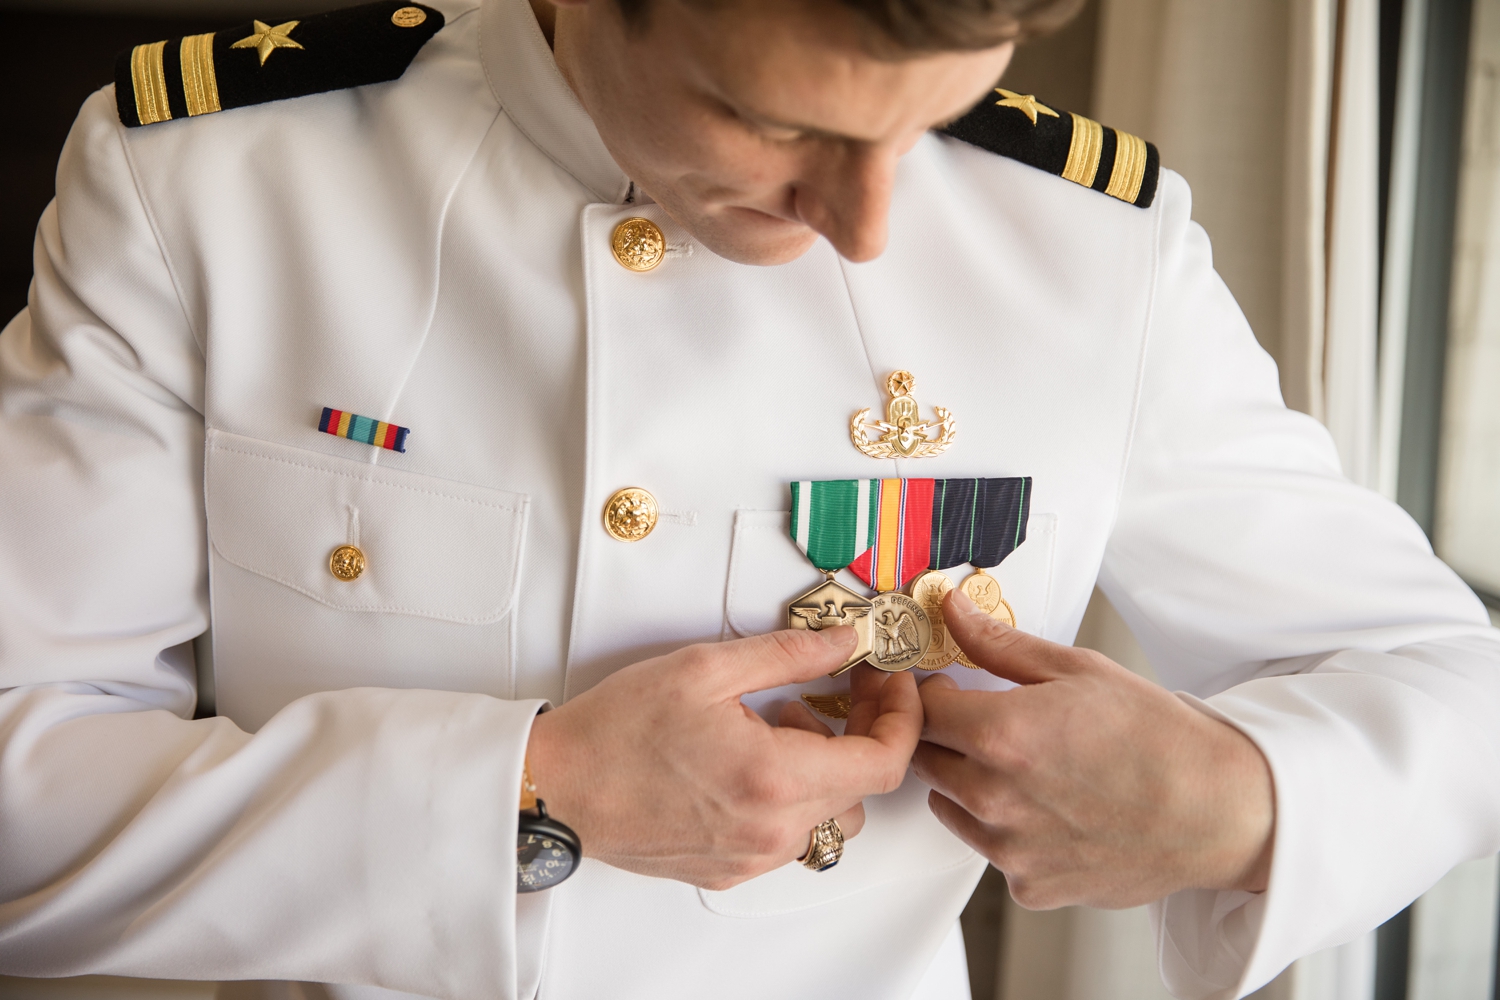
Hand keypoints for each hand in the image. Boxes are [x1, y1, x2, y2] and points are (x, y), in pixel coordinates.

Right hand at [526, 628, 921, 888]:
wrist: (558, 789)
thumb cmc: (615, 732)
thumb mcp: (706, 668)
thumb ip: (789, 654)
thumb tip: (845, 640)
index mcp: (774, 780)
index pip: (884, 763)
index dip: (902, 718)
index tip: (889, 685)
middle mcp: (771, 831)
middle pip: (864, 789)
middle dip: (863, 732)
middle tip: (838, 690)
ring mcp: (752, 857)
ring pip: (832, 817)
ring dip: (826, 767)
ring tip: (780, 724)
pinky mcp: (731, 869)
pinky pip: (792, 836)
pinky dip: (792, 795)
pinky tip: (754, 759)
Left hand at [912, 589, 1273, 909]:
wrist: (1219, 810)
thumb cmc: (1159, 738)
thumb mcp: (1078, 669)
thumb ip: (1000, 644)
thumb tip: (954, 611)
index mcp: (1003, 735)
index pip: (921, 711)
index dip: (933, 694)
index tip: (951, 690)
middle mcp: (996, 797)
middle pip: (925, 760)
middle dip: (945, 737)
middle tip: (987, 725)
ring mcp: (1011, 848)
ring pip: (950, 806)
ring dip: (968, 783)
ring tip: (1026, 767)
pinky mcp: (1031, 885)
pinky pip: (992, 850)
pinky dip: (1007, 830)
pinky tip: (1050, 810)